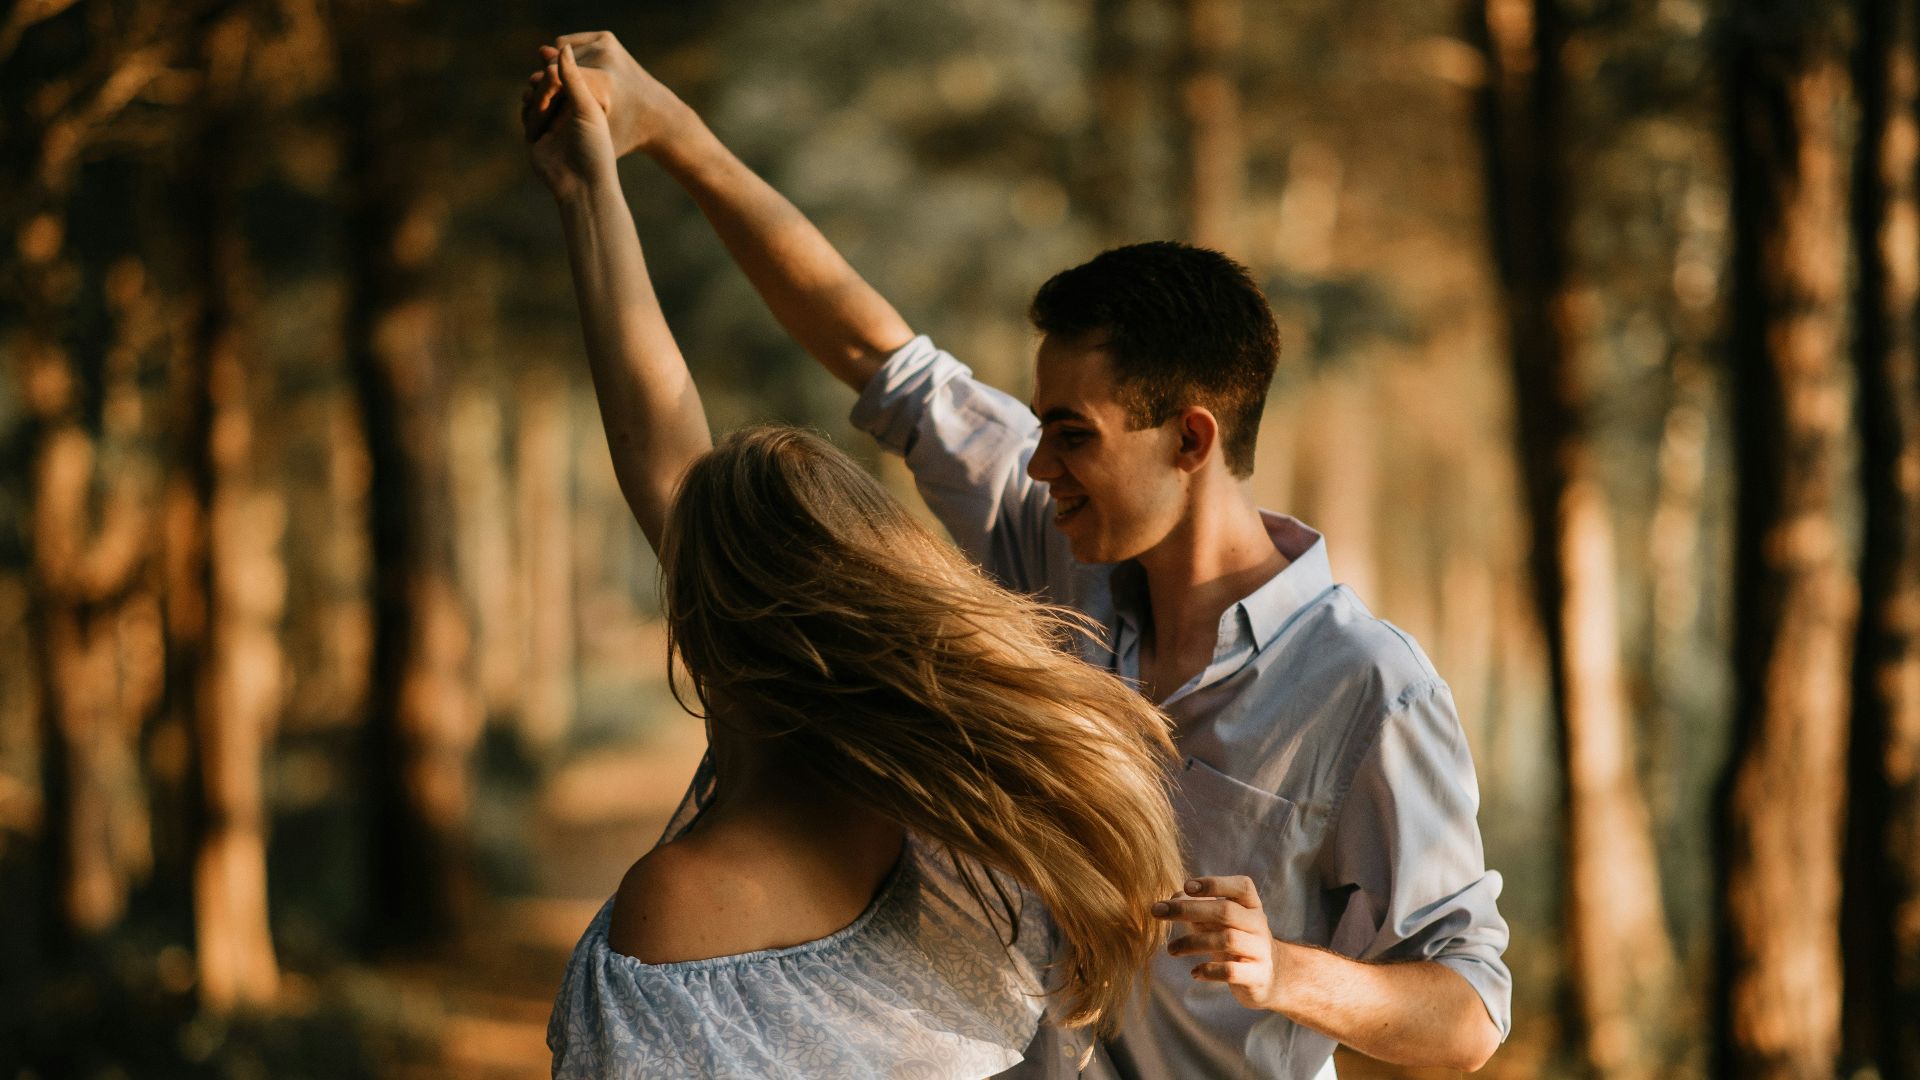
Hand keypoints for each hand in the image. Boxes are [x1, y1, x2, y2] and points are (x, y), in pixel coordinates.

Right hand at [522, 43, 616, 199]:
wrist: (582, 186)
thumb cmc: (593, 148)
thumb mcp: (586, 110)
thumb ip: (573, 79)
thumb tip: (563, 46)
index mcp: (587, 100)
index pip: (565, 75)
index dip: (555, 74)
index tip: (553, 74)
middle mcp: (570, 109)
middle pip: (548, 84)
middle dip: (543, 87)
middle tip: (544, 93)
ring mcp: (553, 121)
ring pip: (535, 97)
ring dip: (535, 100)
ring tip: (541, 108)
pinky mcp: (537, 134)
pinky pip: (527, 113)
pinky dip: (528, 113)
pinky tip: (533, 119)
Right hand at [541, 31, 691, 158]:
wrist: (657, 116)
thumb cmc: (621, 132)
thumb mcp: (588, 129)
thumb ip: (559, 99)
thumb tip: (535, 63)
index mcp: (602, 84)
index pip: (552, 77)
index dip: (543, 94)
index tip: (542, 109)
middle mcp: (604, 57)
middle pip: (554, 64)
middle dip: (550, 82)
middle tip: (557, 104)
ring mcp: (606, 44)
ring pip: (558, 52)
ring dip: (558, 71)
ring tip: (568, 93)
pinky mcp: (606, 37)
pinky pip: (568, 44)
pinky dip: (567, 59)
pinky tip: (576, 79)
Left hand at [1153, 875, 1279, 1010]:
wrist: (1268, 977)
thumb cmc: (1235, 940)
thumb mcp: (1220, 921)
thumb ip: (1197, 907)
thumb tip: (1172, 898)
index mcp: (1251, 906)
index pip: (1242, 886)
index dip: (1215, 884)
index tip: (1186, 886)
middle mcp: (1259, 924)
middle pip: (1226, 911)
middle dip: (1188, 910)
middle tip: (1157, 911)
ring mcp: (1260, 950)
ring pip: (1227, 940)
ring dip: (1192, 943)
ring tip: (1171, 949)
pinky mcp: (1257, 976)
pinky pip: (1232, 971)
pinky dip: (1209, 970)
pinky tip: (1195, 972)